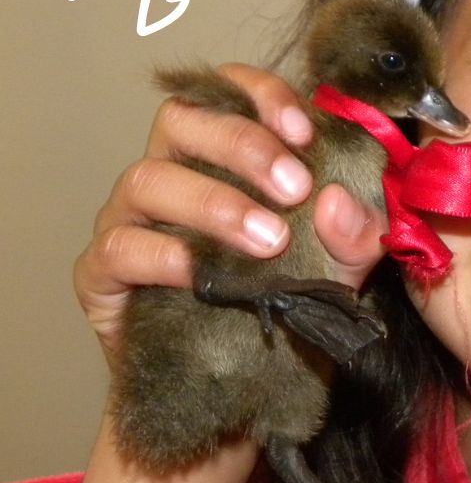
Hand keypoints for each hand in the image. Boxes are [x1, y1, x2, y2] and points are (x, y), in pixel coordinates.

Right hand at [47, 64, 390, 482]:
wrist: (236, 389)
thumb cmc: (282, 306)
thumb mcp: (339, 270)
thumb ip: (355, 235)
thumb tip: (341, 201)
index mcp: (224, 158)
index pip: (228, 93)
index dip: (263, 97)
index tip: (305, 130)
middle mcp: (171, 174)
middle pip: (183, 121)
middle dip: (243, 145)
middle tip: (296, 189)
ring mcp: (131, 221)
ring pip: (148, 179)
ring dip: (214, 203)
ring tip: (269, 240)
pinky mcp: (103, 275)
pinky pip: (118, 248)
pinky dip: (162, 254)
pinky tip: (201, 275)